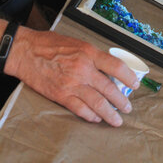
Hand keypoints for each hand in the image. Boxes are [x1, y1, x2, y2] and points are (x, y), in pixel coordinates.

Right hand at [6, 28, 138, 125]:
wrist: (27, 52)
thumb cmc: (50, 44)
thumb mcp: (77, 43)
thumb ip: (92, 55)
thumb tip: (108, 66)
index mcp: (89, 53)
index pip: (116, 66)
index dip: (128, 77)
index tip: (134, 84)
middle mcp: (83, 69)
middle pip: (109, 88)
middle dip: (121, 100)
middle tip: (128, 107)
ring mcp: (72, 83)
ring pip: (97, 102)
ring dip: (110, 113)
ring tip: (117, 120)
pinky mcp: (61, 95)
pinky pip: (79, 108)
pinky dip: (90, 115)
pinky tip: (96, 118)